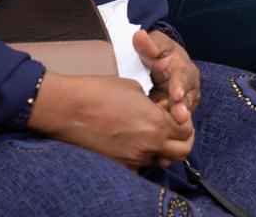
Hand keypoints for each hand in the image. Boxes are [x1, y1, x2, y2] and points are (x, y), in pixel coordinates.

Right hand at [27, 74, 193, 168]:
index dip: (185, 121)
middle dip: (182, 139)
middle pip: (182, 152)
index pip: (187, 131)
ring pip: (162, 160)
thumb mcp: (134, 88)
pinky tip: (133, 141)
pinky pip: (140, 165)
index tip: (175, 114)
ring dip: (163, 148)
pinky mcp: (118, 165)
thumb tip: (159, 112)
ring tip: (150, 132)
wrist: (68, 108)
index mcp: (156, 123)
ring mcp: (133, 158)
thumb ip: (153, 105)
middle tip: (172, 127)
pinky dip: (143, 156)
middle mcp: (149, 145)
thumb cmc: (99, 91)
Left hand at [133, 29, 200, 124]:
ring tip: (166, 128)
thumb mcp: (154, 45)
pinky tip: (156, 133)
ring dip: (174, 122)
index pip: (184, 78)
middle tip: (177, 117)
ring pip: (181, 116)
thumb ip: (148, 43)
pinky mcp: (172, 118)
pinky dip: (165, 129)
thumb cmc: (157, 53)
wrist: (154, 67)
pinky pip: (171, 126)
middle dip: (182, 109)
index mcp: (185, 70)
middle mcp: (188, 90)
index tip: (176, 94)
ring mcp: (181, 106)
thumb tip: (140, 36)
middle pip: (187, 101)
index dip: (180, 86)